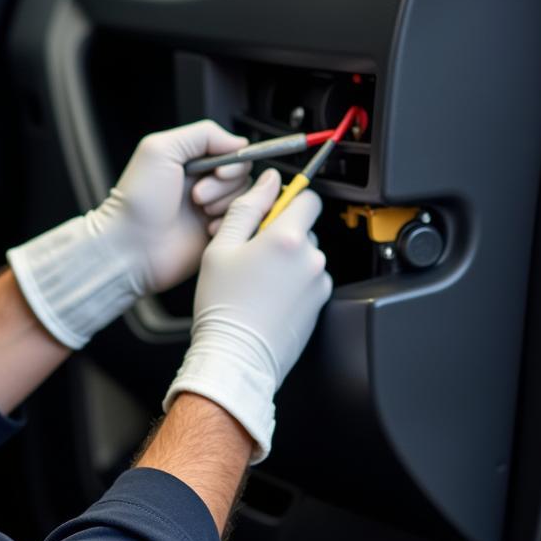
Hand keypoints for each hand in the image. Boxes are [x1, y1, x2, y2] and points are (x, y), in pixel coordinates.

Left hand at [88, 120, 252, 294]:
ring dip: (224, 204)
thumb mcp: (161, 149)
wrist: (130, 247)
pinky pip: (241, 224)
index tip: (218, 172)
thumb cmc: (137, 200)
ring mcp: (210, 209)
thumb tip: (237, 141)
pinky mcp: (215, 234)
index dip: (231, 162)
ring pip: (244, 199)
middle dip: (224, 185)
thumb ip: (202, 134)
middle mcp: (203, 183)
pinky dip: (229, 224)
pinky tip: (207, 229)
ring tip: (199, 212)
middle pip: (242, 175)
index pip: (231, 152)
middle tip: (197, 196)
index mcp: (191, 161)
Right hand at [162, 168, 332, 461]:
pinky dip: (293, 281)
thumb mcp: (221, 247)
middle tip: (253, 251)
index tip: (275, 209)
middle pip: (305, 226)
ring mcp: (318, 283)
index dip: (291, 198)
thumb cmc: (223, 306)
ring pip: (306, 254)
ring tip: (259, 278)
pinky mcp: (319, 304)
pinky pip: (309, 278)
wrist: (235, 358)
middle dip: (283, 232)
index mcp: (287, 238)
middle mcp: (310, 258)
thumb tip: (268, 181)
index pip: (309, 196)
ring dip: (289, 258)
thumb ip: (247, 207)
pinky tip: (269, 294)